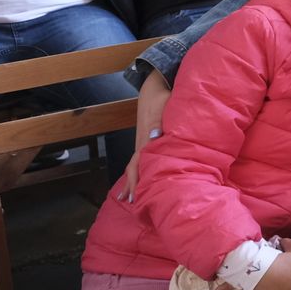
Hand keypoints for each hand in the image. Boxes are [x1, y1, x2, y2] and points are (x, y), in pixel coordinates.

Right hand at [120, 68, 171, 201]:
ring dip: (132, 180)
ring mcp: (142, 141)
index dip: (139, 179)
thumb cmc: (162, 97)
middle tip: (131, 202)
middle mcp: (142, 142)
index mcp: (146, 138)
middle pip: (134, 167)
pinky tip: (137, 178)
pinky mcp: (145, 139)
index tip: (138, 195)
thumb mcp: (162, 106)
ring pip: (135, 164)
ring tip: (128, 197)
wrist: (153, 87)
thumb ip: (157, 122)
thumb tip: (153, 137)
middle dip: (133, 184)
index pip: (140, 163)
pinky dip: (136, 171)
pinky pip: (138, 159)